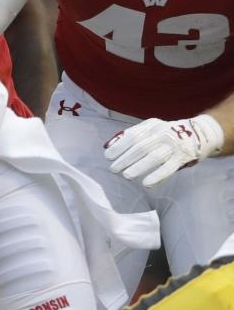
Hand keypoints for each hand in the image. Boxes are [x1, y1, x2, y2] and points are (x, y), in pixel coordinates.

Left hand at [104, 114, 223, 186]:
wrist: (200, 133)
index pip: (132, 136)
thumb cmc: (166, 134)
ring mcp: (174, 145)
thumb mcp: (150, 129)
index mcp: (151, 125)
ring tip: (126, 175)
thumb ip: (132, 136)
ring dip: (138, 167)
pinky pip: (168, 168)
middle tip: (113, 169)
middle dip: (125, 159)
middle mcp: (162, 133)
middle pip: (140, 147)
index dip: (119, 146)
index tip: (108, 156)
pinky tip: (146, 184)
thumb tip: (108, 146)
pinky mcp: (183, 157)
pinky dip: (157, 176)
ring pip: (153, 157)